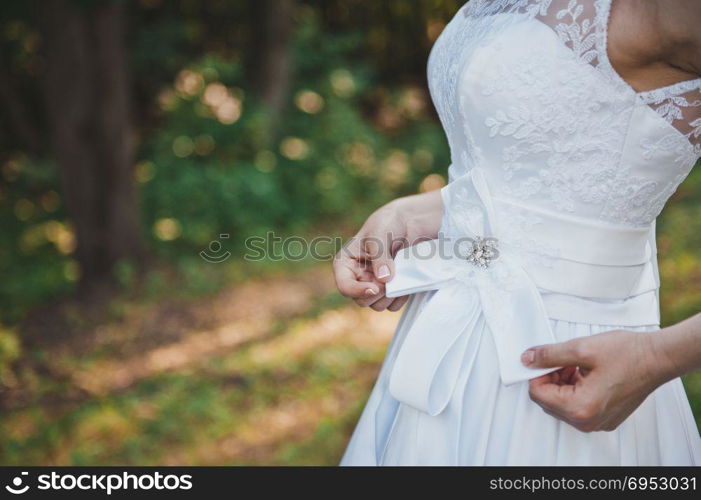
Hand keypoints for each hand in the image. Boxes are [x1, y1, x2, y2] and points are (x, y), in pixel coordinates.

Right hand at [333, 191, 442, 311]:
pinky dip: (400, 298)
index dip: (357, 291)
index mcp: (346, 263)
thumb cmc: (389, 222)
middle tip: (390, 278)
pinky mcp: (390, 289)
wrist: (411, 221)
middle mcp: (358, 276)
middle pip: (361, 300)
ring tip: (399, 278)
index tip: (375, 287)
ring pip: (376, 305)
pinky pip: (393, 306)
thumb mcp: (380, 234)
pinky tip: (406, 283)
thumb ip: (380, 256)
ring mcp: (374, 284)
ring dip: (389, 297)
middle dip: (376, 293)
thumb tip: (384, 279)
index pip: (344, 286)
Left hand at [521, 330, 667, 431]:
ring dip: (563, 382)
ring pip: (562, 403)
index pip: (537, 394)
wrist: (657, 358)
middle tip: (564, 360)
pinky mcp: (605, 418)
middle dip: (551, 378)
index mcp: (579, 408)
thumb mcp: (580, 348)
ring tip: (578, 365)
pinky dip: (576, 389)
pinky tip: (586, 372)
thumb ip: (549, 355)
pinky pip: (578, 406)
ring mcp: (597, 422)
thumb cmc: (627, 354)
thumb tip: (527, 359)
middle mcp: (587, 422)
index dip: (537, 373)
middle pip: (548, 401)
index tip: (544, 359)